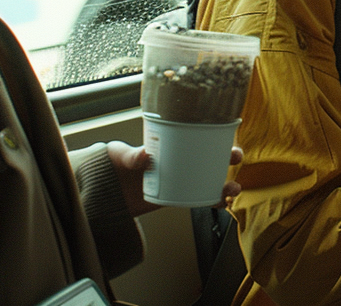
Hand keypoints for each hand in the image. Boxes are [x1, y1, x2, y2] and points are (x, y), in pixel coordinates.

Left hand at [110, 142, 242, 217]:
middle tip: (235, 158)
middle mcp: (179, 160)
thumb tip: (144, 154)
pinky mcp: (176, 196)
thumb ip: (131, 156)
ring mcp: (179, 179)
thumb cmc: (112, 165)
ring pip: (210, 179)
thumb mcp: (120, 156)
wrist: (104, 191)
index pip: (196, 136)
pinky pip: (199, 198)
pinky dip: (212, 202)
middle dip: (227, 157)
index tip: (227, 136)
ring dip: (225, 184)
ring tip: (232, 190)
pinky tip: (221, 204)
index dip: (215, 135)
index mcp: (170, 145)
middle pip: (210, 156)